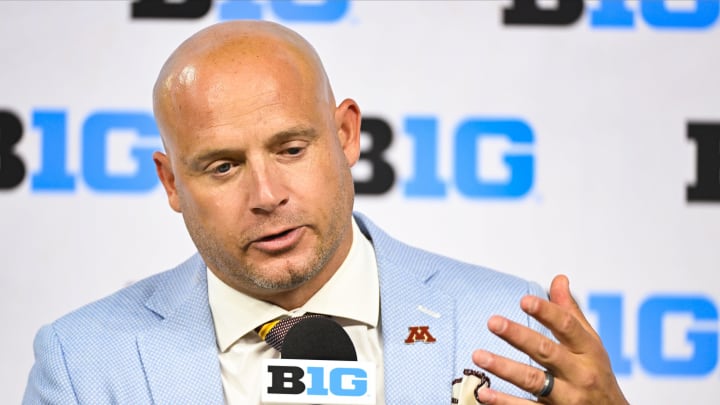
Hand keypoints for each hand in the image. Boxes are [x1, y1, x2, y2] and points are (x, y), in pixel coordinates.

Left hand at [471, 275, 628, 403]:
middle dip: (519, 336)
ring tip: (479, 355)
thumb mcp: (591, 344)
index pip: (567, 327)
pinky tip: (483, 393)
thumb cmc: (597, 375)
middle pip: (547, 352)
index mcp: (588, 351)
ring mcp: (566, 398)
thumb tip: (558, 279)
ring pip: (534, 381)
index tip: (524, 300)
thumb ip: (571, 313)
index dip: (546, 312)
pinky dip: (504, 402)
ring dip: (504, 368)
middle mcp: (579, 374)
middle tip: (493, 322)